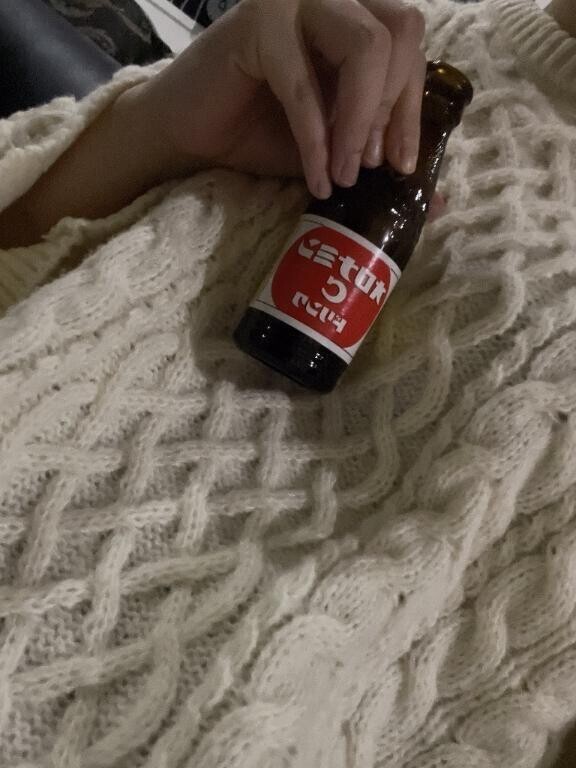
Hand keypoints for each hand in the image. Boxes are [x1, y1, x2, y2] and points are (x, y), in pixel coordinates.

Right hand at [138, 0, 426, 198]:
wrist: (194, 135)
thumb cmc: (263, 134)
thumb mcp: (338, 148)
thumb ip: (383, 158)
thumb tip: (441, 199)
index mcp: (357, 16)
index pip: (411, 44)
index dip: (412, 108)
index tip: (401, 164)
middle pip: (400, 33)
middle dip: (390, 110)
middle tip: (367, 166)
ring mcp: (297, 0)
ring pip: (366, 45)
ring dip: (358, 121)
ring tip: (343, 174)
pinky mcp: (259, 23)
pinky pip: (306, 85)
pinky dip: (316, 140)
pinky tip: (318, 179)